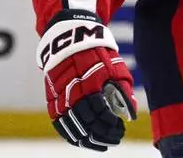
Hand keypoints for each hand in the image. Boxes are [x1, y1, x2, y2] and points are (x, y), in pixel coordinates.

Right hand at [37, 11, 136, 151]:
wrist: (70, 38)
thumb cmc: (98, 53)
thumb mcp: (115, 67)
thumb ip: (123, 91)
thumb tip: (130, 114)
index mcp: (91, 83)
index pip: (102, 114)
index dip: (112, 126)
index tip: (121, 130)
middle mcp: (73, 92)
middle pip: (87, 123)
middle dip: (102, 135)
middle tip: (114, 139)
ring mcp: (59, 96)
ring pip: (72, 126)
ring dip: (86, 139)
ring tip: (100, 145)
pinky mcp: (51, 98)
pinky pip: (59, 123)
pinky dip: (70, 134)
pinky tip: (81, 140)